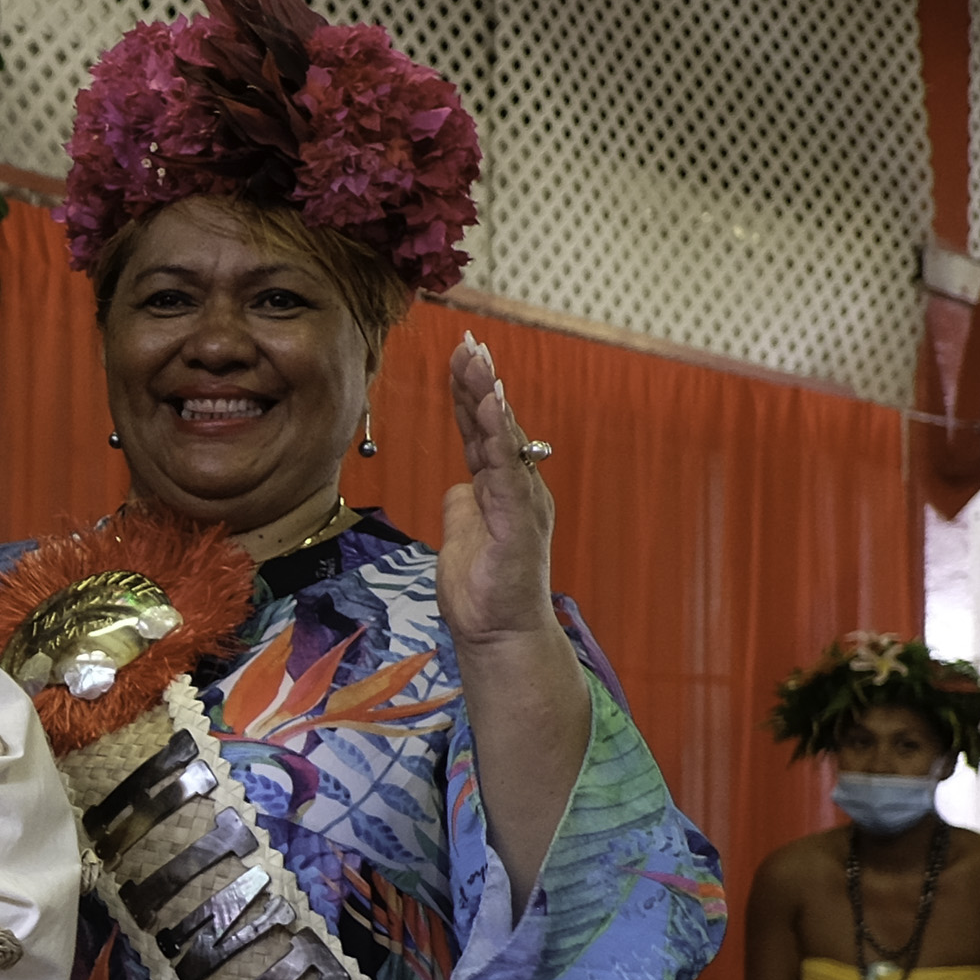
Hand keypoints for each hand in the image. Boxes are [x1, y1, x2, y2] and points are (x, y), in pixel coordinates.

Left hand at [434, 333, 559, 651]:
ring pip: (503, 439)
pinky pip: (507, 469)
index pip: (481, 431)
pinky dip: (499, 435)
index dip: (470, 394)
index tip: (461, 355)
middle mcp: (518, 487)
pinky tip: (491, 406)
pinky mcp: (519, 521)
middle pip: (495, 424)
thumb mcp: (460, 538)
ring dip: (488, 398)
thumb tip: (457, 487)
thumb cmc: (483, 593)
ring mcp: (522, 502)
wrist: (499, 636)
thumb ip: (461, 507)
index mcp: (502, 489)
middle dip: (479, 382)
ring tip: (477, 361)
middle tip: (468, 343)